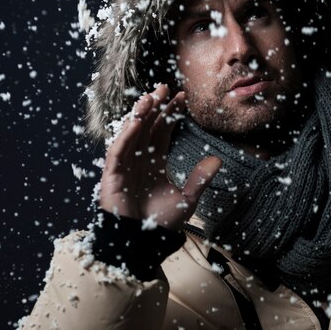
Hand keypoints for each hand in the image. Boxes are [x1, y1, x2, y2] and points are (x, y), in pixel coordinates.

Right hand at [99, 84, 221, 229]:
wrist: (141, 242)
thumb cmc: (160, 223)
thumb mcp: (187, 198)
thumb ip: (199, 179)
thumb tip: (217, 159)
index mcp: (155, 162)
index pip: (163, 131)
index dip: (171, 114)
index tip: (183, 98)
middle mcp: (139, 160)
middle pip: (148, 127)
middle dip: (156, 107)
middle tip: (167, 87)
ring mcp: (124, 166)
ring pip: (132, 133)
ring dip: (141, 114)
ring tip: (152, 96)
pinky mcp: (112, 175)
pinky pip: (118, 150)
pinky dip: (126, 135)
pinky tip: (137, 121)